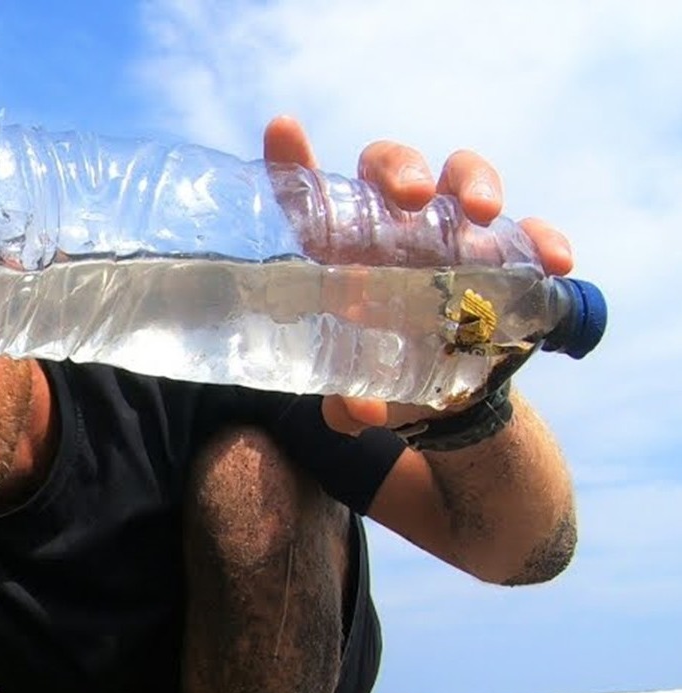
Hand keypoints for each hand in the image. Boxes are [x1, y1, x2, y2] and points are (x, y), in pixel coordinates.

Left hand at [261, 115, 574, 434]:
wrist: (444, 395)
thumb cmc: (378, 370)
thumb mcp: (355, 388)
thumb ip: (346, 401)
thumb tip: (356, 416)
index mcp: (340, 248)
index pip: (311, 196)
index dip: (293, 160)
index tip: (284, 131)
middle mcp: (394, 227)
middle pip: (391, 167)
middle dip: (400, 169)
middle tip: (408, 196)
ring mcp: (453, 233)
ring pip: (460, 176)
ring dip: (473, 182)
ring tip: (483, 213)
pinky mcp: (504, 255)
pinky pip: (528, 230)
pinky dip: (542, 237)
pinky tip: (553, 259)